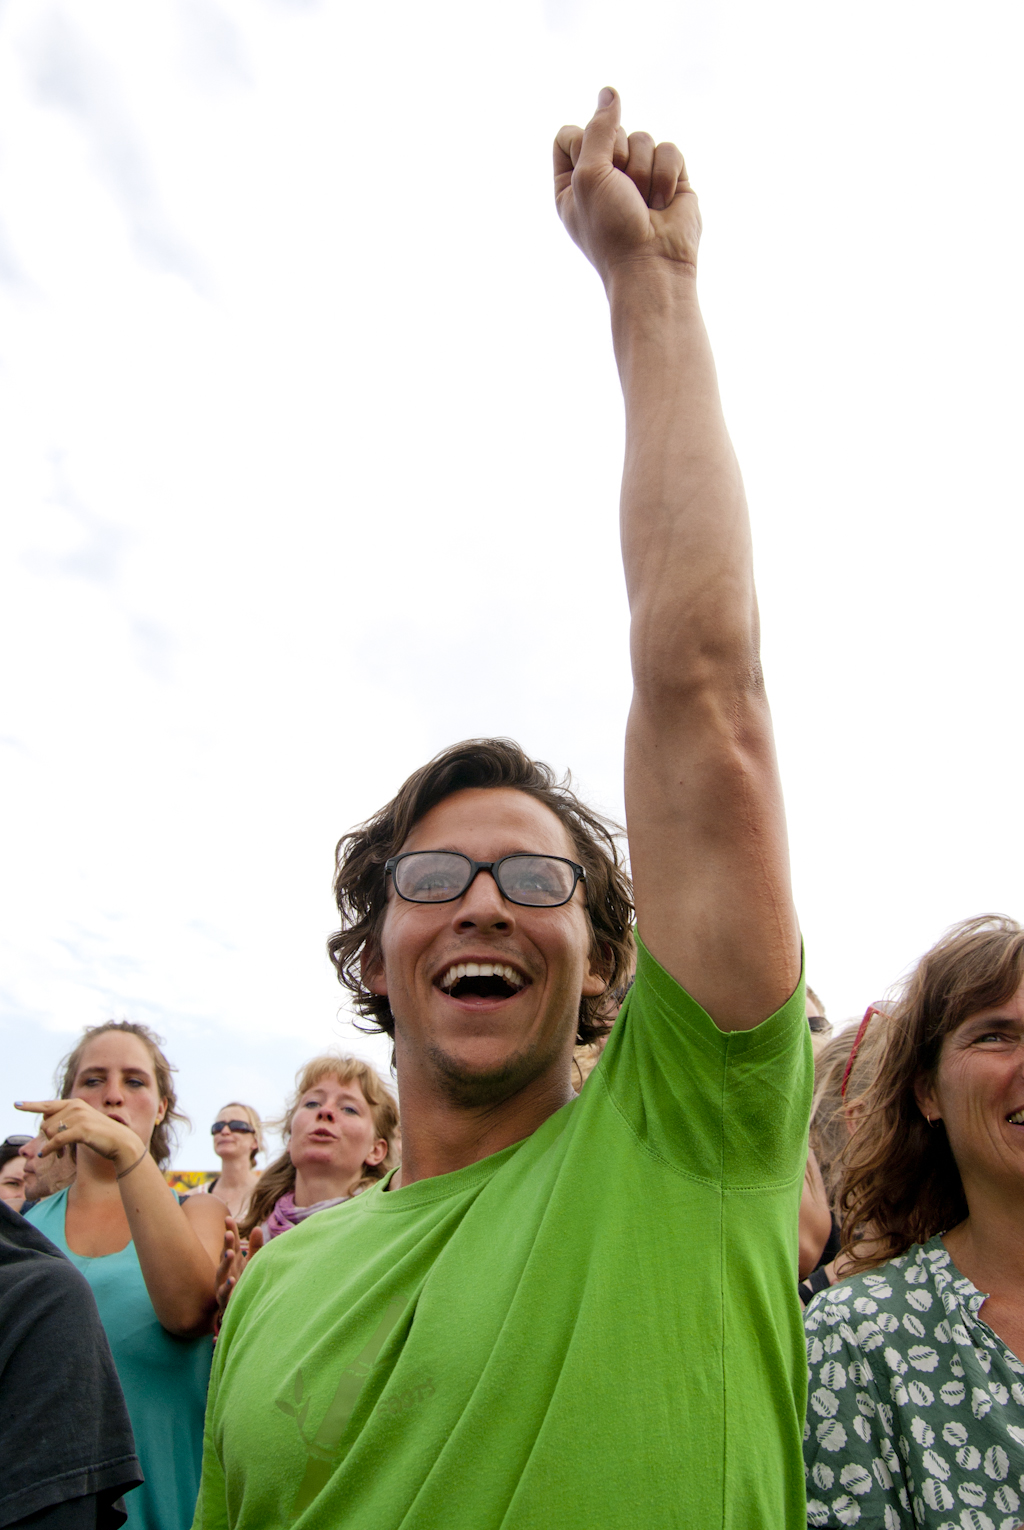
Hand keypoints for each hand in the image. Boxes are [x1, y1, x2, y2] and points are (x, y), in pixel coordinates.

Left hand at [15, 1097, 144, 1171]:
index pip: (48, 1104)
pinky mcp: (81, 1130)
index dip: (30, 1105)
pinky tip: (46, 1154)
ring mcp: (79, 1117)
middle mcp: (76, 1107)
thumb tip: (45, 1124)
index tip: (16, 1104)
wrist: (121, 1142)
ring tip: (63, 1152)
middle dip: (48, 1137)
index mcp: (75, 1103)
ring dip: (51, 1145)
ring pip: (49, 1133)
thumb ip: (66, 1119)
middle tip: (59, 1147)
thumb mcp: (82, 1123)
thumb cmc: (100, 1135)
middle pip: (46, 1123)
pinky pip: (56, 1141)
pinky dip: (50, 1149)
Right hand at [215, 1220, 262, 1315]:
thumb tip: (257, 1228)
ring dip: (225, 1262)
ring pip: (222, 1272)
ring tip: (230, 1252)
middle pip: (226, 1255)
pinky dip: (227, 1286)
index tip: (228, 1218)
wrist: (242, 1310)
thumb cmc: (246, 1282)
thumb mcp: (253, 1263)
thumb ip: (255, 1247)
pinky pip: (224, 1293)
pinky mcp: (225, 1300)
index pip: (232, 1243)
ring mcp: (224, 1284)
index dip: (230, 1231)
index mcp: (234, 1260)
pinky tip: (232, 1280)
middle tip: (228, 1233)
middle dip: (226, 1244)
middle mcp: (227, 1271)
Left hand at [554, 88, 699, 284]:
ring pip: (643, 137)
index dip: (582, 143)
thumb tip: (609, 92)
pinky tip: (664, 203)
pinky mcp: (670, 180)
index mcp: (572, 181)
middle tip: (622, 193)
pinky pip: (670, 149)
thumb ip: (597, 129)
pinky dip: (667, 175)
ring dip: (644, 171)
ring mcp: (639, 177)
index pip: (569, 134)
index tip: (590, 173)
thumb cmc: (612, 229)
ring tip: (644, 204)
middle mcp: (605, 177)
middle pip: (610, 130)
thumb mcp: (589, 174)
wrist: (653, 265)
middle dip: (619, 158)